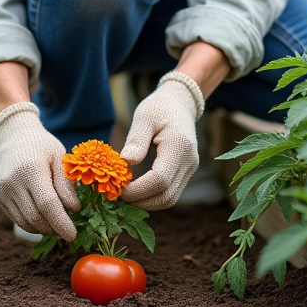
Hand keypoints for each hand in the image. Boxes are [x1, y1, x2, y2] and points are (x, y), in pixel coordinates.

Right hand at [0, 102, 80, 238]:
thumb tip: (73, 210)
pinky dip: (33, 224)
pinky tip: (44, 217)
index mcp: (31, 170)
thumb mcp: (60, 157)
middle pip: (36, 218)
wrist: (13, 138)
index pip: (47, 204)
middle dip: (54, 228)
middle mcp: (13, 182)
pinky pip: (18, 220)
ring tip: (58, 222)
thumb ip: (66, 184)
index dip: (61, 223)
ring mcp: (3, 192)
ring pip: (26, 223)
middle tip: (69, 228)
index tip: (73, 235)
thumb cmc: (42, 147)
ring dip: (44, 228)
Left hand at [119, 71, 205, 209]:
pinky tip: (136, 191)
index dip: (138, 190)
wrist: (180, 104)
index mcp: (179, 147)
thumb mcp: (144, 117)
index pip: (160, 180)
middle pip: (166, 196)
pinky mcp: (186, 173)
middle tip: (117, 196)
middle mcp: (189, 162)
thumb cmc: (158, 107)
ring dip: (147, 203)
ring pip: (170, 199)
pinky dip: (153, 197)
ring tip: (125, 196)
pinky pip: (170, 193)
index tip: (118, 189)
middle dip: (141, 201)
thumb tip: (126, 162)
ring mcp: (190, 169)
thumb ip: (136, 140)